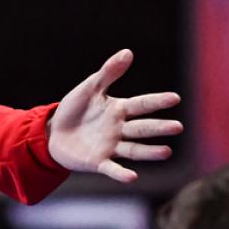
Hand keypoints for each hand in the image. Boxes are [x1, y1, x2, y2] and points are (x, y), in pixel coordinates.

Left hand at [48, 49, 181, 182]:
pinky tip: (133, 176)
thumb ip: (108, 73)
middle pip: (142, 128)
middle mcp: (119, 129)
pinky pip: (112, 168)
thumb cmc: (73, 110)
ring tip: (166, 151)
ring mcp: (110, 147)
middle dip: (159, 128)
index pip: (141, 104)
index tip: (174, 98)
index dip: (156, 101)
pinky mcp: (98, 162)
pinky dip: (122, 173)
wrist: (51, 132)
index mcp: (119, 110)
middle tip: (177, 127)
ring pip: (134, 150)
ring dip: (149, 152)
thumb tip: (128, 52)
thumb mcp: (89, 89)